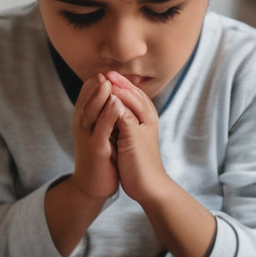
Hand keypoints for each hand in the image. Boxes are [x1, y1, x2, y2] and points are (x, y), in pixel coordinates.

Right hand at [70, 73, 124, 200]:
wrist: (93, 185)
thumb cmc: (101, 156)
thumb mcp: (100, 131)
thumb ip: (103, 113)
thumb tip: (110, 93)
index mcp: (84, 118)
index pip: (88, 93)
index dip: (97, 81)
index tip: (109, 70)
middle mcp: (82, 125)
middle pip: (87, 99)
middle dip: (96, 84)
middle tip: (105, 70)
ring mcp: (88, 137)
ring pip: (92, 112)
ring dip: (99, 96)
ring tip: (107, 82)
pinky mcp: (96, 149)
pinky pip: (102, 129)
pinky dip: (108, 116)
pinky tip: (116, 106)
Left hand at [107, 72, 170, 202]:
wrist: (150, 186)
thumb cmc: (138, 163)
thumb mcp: (129, 139)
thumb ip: (125, 124)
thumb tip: (114, 111)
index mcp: (146, 119)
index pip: (135, 95)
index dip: (121, 84)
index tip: (106, 76)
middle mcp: (149, 120)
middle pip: (135, 94)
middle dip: (120, 82)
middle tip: (106, 71)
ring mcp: (143, 127)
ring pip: (132, 101)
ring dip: (119, 89)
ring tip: (106, 78)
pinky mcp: (136, 137)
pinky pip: (125, 115)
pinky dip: (117, 105)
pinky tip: (106, 99)